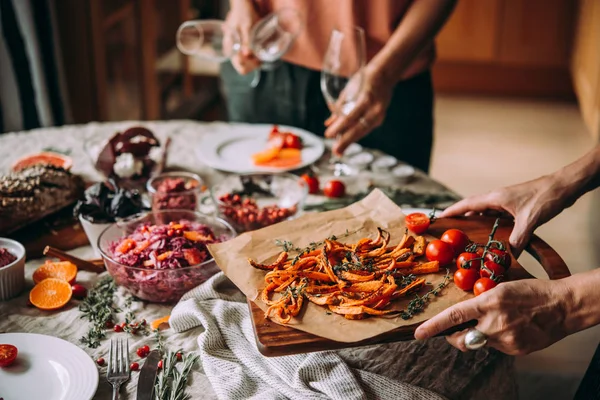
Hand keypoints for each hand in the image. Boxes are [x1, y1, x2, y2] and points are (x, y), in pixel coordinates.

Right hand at [224, 0, 260, 74]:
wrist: (242, 5)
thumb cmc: (243, 14)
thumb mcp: (246, 27)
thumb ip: (246, 41)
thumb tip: (246, 54)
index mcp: (230, 48)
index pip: (241, 69)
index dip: (252, 67)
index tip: (260, 59)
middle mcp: (231, 51)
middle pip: (244, 68)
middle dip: (254, 63)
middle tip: (261, 53)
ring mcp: (235, 50)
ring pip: (246, 63)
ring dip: (255, 59)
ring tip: (259, 48)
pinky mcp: (238, 47)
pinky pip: (246, 57)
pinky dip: (253, 55)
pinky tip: (257, 47)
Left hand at [324, 67, 393, 155]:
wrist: (385, 75)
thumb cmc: (364, 79)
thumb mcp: (348, 90)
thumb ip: (339, 107)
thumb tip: (328, 123)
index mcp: (366, 99)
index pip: (350, 117)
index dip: (338, 127)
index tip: (327, 135)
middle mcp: (375, 110)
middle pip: (358, 129)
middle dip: (345, 141)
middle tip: (335, 152)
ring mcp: (379, 115)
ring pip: (362, 131)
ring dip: (350, 141)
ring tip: (339, 150)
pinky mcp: (380, 119)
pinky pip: (365, 129)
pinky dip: (355, 135)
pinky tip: (346, 141)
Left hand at [414, 279, 570, 354]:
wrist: (562, 306)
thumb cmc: (531, 291)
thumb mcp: (501, 289)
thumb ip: (481, 303)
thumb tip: (463, 315)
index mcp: (489, 302)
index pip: (454, 316)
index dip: (434, 326)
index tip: (419, 333)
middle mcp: (495, 323)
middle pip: (461, 339)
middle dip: (452, 337)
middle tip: (452, 332)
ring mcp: (506, 339)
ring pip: (479, 343)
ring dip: (480, 335)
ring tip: (498, 323)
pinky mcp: (515, 350)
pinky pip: (496, 348)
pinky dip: (496, 340)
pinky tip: (511, 329)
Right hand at [440, 175, 570, 255]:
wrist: (564, 186)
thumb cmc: (545, 197)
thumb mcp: (529, 220)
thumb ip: (518, 238)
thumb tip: (509, 255)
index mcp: (496, 198)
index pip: (467, 204)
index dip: (453, 211)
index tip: (440, 217)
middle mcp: (498, 198)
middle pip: (474, 208)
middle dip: (462, 218)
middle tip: (453, 230)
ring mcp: (508, 201)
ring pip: (487, 212)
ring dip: (478, 221)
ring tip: (470, 234)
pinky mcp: (517, 205)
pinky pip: (498, 215)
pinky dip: (493, 223)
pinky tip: (494, 233)